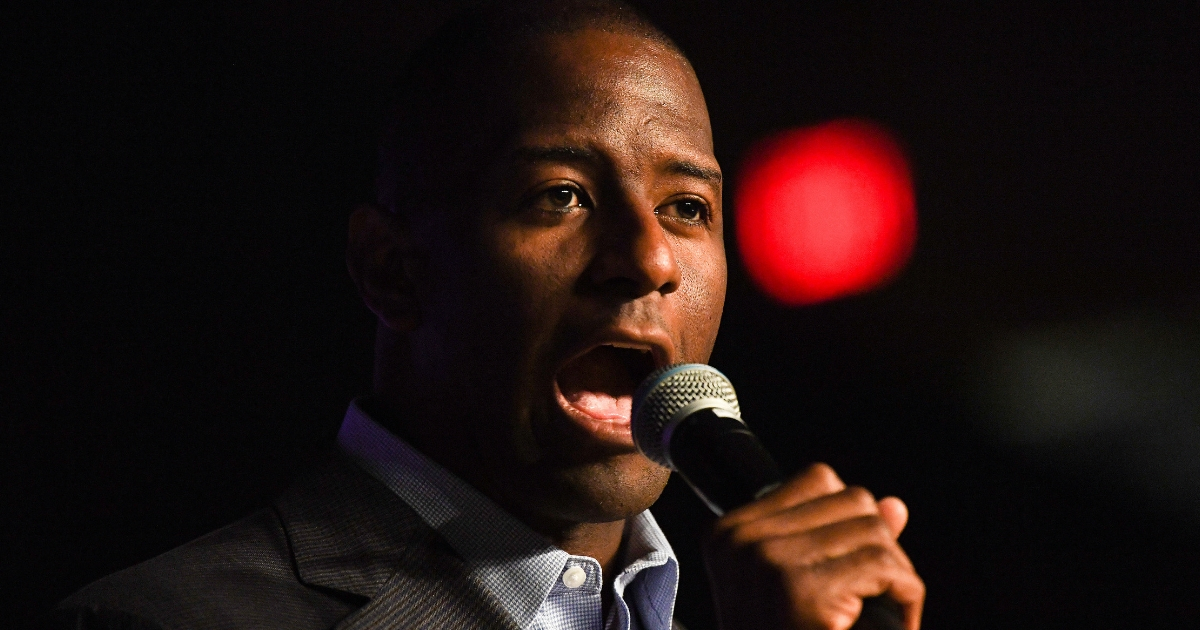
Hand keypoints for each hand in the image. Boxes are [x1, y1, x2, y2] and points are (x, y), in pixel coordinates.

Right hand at [701, 463, 924, 629]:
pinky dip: (906, 598)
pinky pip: (887, 567)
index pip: (819, 479)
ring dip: (895, 574)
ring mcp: (770, 563)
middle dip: (880, 546)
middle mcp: (743, 541)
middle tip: (875, 597)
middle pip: (854, 500)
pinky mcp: (804, 593)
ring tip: (881, 614)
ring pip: (876, 530)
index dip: (852, 522)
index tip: (851, 567)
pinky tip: (895, 623)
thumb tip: (895, 506)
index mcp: (730, 533)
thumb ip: (842, 540)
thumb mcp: (802, 590)